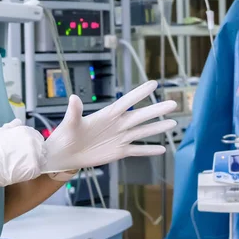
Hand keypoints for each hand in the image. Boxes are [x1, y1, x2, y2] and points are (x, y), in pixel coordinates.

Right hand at [0, 119, 46, 200]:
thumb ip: (11, 127)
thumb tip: (18, 123)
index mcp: (25, 131)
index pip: (36, 136)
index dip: (31, 143)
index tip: (24, 149)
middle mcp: (32, 141)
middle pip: (41, 147)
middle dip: (34, 152)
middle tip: (23, 158)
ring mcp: (34, 155)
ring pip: (41, 159)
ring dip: (34, 162)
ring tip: (22, 166)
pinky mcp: (33, 168)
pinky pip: (37, 170)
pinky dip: (31, 172)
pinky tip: (22, 172)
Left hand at [41, 81, 176, 172]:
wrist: (64, 154)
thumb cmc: (65, 135)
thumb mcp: (70, 123)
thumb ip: (74, 111)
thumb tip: (73, 98)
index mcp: (107, 115)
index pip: (126, 102)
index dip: (139, 93)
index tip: (153, 84)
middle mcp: (117, 125)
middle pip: (140, 116)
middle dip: (156, 110)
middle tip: (173, 103)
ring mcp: (119, 138)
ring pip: (142, 132)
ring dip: (157, 128)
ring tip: (173, 123)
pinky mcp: (118, 152)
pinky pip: (137, 150)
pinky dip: (148, 150)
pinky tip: (162, 149)